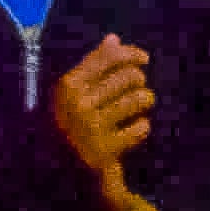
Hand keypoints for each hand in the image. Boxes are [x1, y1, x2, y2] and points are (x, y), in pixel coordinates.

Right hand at [47, 37, 150, 177]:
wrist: (66, 172)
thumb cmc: (73, 124)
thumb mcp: (75, 93)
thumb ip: (94, 65)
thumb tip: (114, 38)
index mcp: (67, 86)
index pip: (108, 57)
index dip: (131, 54)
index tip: (143, 59)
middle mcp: (76, 103)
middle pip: (130, 76)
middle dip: (138, 82)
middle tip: (135, 90)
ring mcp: (90, 127)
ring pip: (140, 99)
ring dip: (144, 102)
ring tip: (136, 108)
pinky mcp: (106, 150)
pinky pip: (142, 127)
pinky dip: (142, 128)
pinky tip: (132, 132)